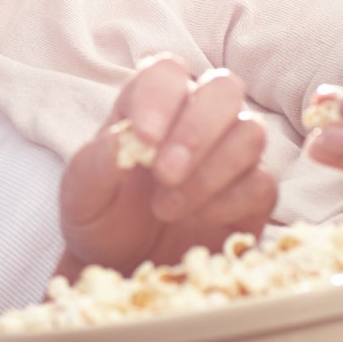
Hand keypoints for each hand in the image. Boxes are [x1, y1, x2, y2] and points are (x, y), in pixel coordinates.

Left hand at [61, 57, 278, 273]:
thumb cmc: (103, 220)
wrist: (126, 267)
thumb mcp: (80, 198)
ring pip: (249, 132)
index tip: (143, 139)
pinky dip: (229, 202)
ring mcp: (231, 154)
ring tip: (166, 209)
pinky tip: (197, 220)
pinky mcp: (253, 194)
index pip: (167, 73)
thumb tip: (119, 141)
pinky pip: (262, 182)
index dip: (160, 98)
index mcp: (150, 105)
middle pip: (224, 88)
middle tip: (164, 174)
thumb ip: (93, 166)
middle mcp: (197, 118)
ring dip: (208, 172)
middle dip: (196, 130)